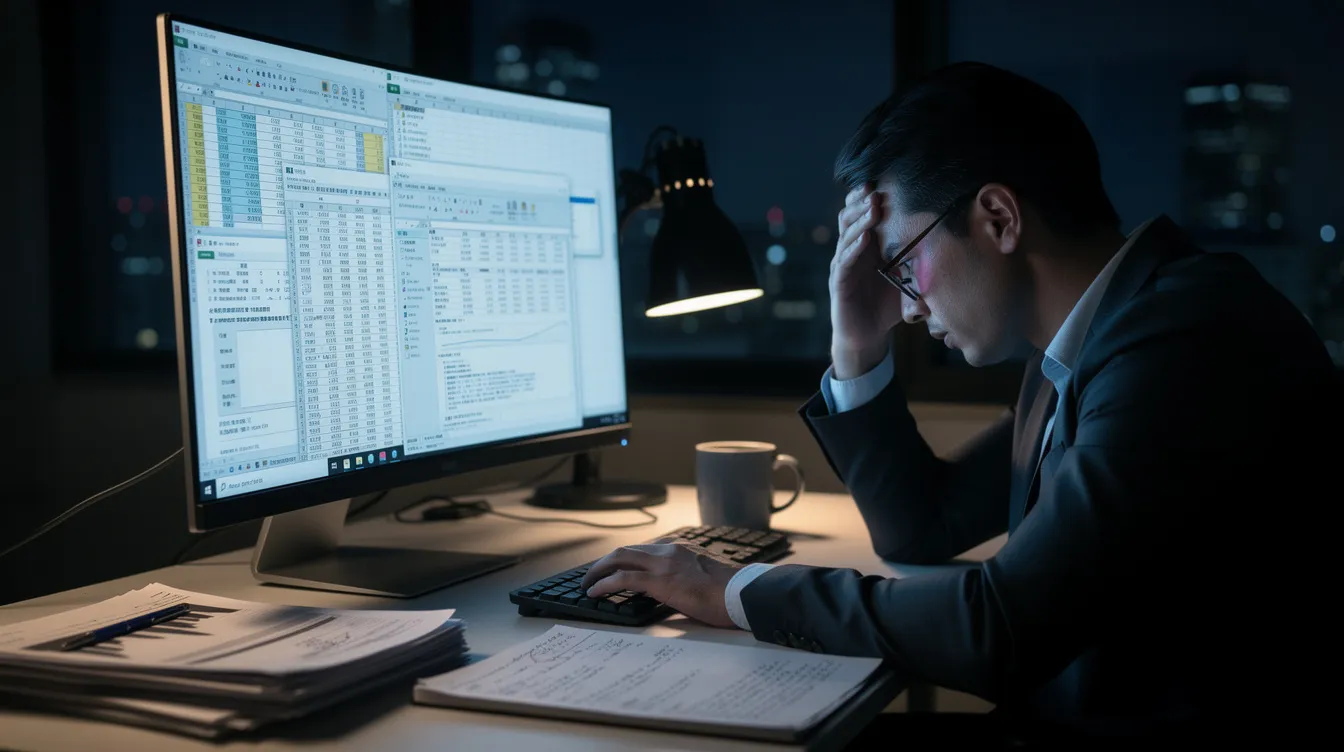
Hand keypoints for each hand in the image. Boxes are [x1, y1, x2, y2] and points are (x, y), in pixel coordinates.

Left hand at [580, 539, 742, 628]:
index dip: (625, 559)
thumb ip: (687, 576)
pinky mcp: (660, 581)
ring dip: (599, 571)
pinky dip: (604, 584)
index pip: (644, 549)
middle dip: (605, 562)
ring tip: (587, 583)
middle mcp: (669, 551)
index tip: (615, 568)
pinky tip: (594, 593)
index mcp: (681, 549)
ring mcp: (664, 564)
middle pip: (626, 550)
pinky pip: (623, 579)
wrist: (742, 594)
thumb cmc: (731, 592)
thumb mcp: (706, 577)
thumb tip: (677, 590)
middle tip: (592, 574)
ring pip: (619, 559)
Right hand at [830, 184, 902, 379]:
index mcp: (865, 246)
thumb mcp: (906, 278)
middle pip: (850, 217)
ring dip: (860, 220)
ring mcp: (842, 265)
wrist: (866, 336)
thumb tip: (949, 244)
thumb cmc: (885, 306)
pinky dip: (853, 247)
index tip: (881, 181)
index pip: (862, 214)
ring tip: (872, 206)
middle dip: (861, 201)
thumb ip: (917, 261)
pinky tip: (864, 236)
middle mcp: (850, 250)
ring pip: (846, 235)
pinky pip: (844, 260)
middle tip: (874, 188)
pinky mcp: (839, 282)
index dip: (867, 197)